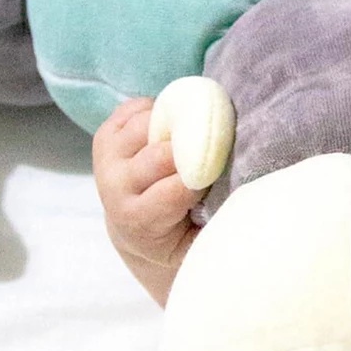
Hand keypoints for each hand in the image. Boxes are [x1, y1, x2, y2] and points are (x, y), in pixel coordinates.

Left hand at [92, 99, 201, 300]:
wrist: (136, 230)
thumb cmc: (180, 236)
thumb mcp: (200, 242)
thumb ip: (217, 221)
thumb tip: (245, 192)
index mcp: (139, 221)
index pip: (174, 190)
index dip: (201, 178)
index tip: (216, 177)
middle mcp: (115, 187)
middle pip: (160, 154)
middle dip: (192, 147)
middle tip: (212, 149)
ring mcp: (107, 159)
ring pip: (147, 124)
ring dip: (175, 125)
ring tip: (192, 136)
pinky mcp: (105, 136)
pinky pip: (134, 108)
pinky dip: (158, 110)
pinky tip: (170, 128)